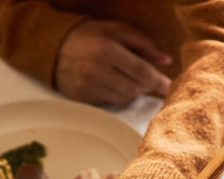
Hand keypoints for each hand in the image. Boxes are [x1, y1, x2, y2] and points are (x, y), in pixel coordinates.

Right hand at [55, 20, 171, 105]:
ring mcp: (89, 87)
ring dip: (133, 91)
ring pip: (124, 98)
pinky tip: (115, 84)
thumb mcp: (116, 30)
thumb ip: (144, 43)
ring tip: (129, 78)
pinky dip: (119, 96)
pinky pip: (111, 103)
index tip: (169, 86)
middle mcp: (97, 71)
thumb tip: (166, 60)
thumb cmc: (90, 36)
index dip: (158, 80)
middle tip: (151, 81)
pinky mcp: (83, 98)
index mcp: (107, 51)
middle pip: (135, 87)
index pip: (142, 72)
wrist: (54, 47)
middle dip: (147, 86)